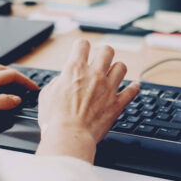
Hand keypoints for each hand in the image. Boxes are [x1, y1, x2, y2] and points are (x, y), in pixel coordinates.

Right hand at [36, 40, 139, 162]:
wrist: (69, 136)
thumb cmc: (55, 119)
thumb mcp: (47, 94)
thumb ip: (58, 82)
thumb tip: (63, 80)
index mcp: (74, 70)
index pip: (82, 45)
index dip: (82, 46)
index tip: (82, 50)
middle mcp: (94, 75)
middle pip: (107, 51)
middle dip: (104, 53)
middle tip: (101, 59)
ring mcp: (108, 88)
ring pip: (121, 67)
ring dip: (117, 69)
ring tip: (114, 74)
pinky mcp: (117, 103)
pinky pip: (132, 91)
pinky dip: (134, 88)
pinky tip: (133, 87)